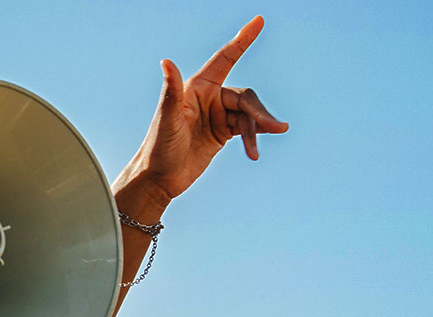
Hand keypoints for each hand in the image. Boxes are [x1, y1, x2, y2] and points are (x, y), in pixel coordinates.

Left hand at [120, 16, 288, 204]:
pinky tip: (255, 152)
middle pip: (244, 97)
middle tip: (275, 128)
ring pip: (248, 115)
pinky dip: (253, 138)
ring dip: (257, 130)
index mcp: (196, 88)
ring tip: (255, 152)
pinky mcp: (223, 132)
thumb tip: (166, 62)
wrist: (158, 179)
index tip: (259, 21)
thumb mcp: (167, 120)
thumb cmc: (157, 148)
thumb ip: (171, 92)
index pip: (225, 58)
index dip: (242, 40)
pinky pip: (247, 128)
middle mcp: (209, 97)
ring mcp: (218, 114)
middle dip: (259, 113)